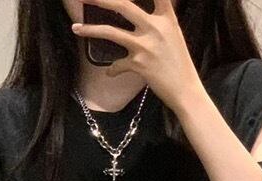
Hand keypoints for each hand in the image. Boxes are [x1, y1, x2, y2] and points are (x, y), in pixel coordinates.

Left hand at [72, 0, 203, 113]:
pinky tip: (109, 72)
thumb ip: (160, 20)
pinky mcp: (139, 64)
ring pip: (111, 31)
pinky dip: (112, 69)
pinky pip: (117, 64)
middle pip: (122, 5)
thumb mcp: (174, 35)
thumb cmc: (180, 64)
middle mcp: (155, 27)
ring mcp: (145, 45)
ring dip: (90, 29)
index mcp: (166, 18)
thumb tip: (141, 16)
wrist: (186, 91)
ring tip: (75, 28)